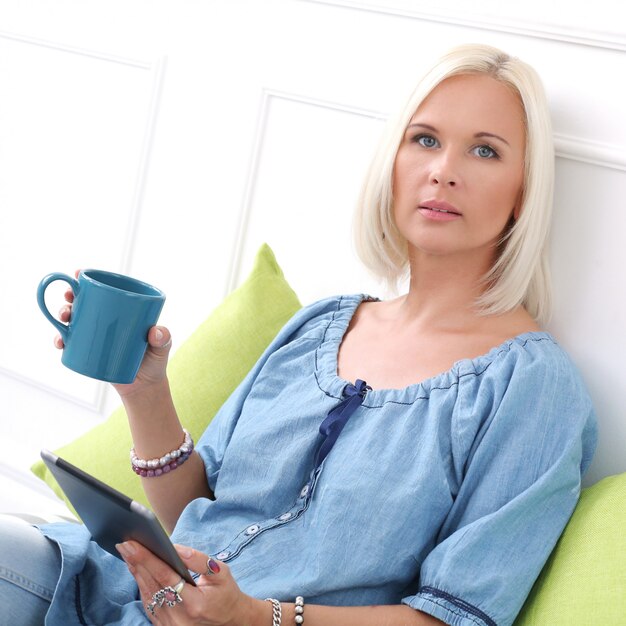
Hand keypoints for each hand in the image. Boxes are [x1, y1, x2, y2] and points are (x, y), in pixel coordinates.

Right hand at [53, 270, 172, 397]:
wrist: (144, 387)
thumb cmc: (155, 362)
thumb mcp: (162, 348)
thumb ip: (164, 339)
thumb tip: (155, 331)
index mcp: (123, 311)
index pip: (106, 291)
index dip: (90, 281)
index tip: (79, 274)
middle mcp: (107, 320)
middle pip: (84, 302)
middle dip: (71, 296)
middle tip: (69, 298)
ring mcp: (96, 335)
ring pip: (74, 320)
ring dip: (63, 314)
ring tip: (65, 318)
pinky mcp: (89, 352)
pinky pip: (71, 343)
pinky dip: (61, 340)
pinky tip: (60, 341)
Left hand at [116, 542, 261, 625]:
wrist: (230, 621)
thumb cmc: (226, 593)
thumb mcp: (221, 572)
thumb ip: (199, 560)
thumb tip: (175, 548)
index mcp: (195, 604)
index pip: (165, 577)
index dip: (147, 559)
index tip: (134, 544)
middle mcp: (179, 619)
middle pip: (152, 585)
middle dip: (137, 562)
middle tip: (125, 543)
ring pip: (147, 595)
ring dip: (136, 573)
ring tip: (128, 553)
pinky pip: (149, 604)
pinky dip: (142, 585)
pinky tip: (137, 570)